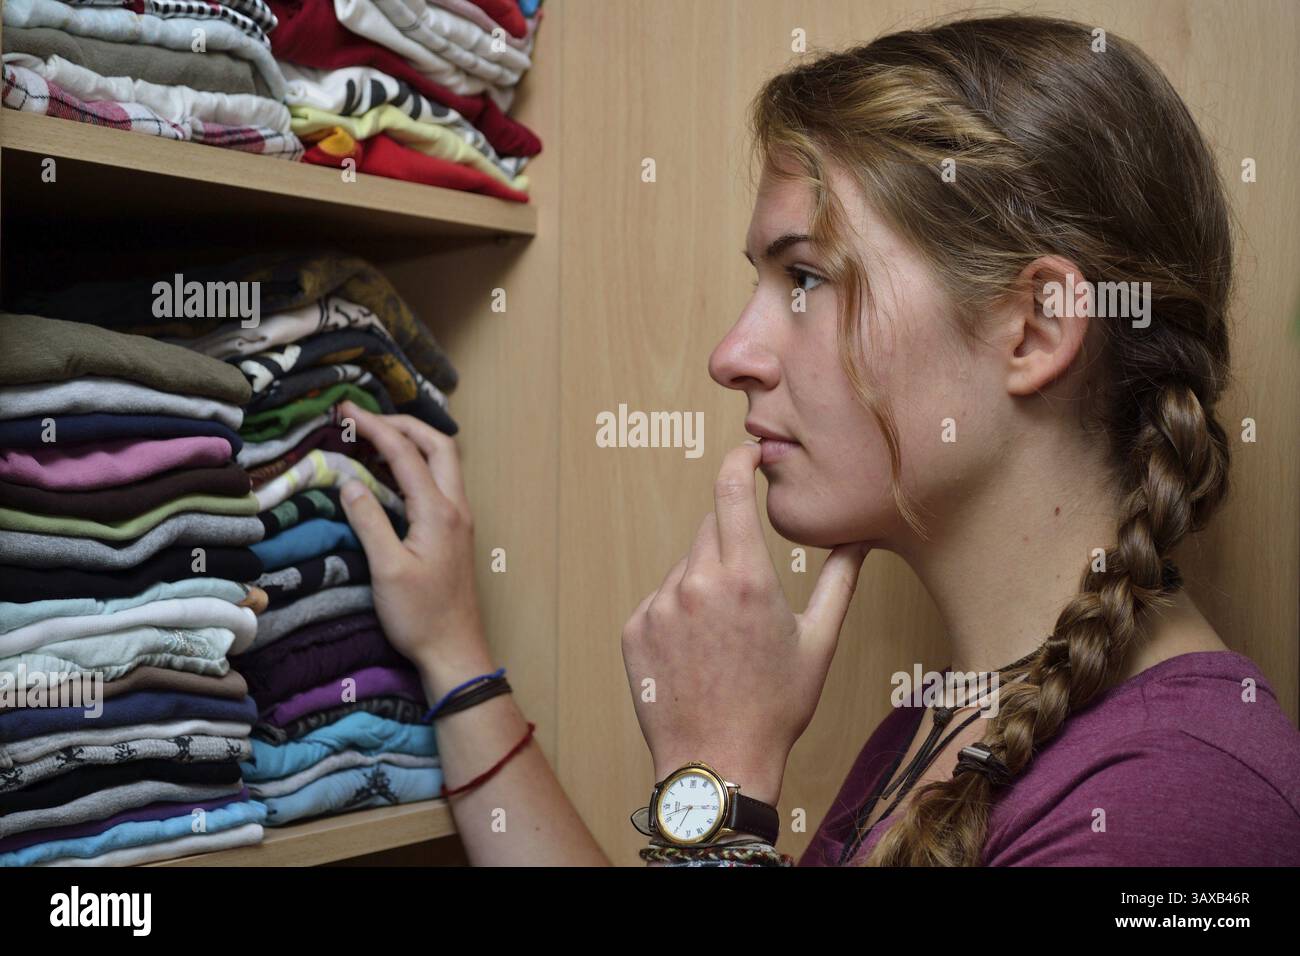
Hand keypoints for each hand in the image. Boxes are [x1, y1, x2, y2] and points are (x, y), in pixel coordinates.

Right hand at [335, 400, 489, 688]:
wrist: (455, 650)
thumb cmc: (420, 616)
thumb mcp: (387, 569)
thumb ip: (369, 521)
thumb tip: (349, 481)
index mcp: (439, 512)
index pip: (405, 453)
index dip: (374, 427)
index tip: (344, 411)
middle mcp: (455, 508)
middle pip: (437, 445)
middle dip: (402, 424)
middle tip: (365, 419)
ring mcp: (459, 520)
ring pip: (442, 464)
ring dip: (411, 444)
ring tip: (373, 438)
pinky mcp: (454, 532)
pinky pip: (438, 484)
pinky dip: (415, 467)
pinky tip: (389, 475)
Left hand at [620, 442, 870, 804]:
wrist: (717, 763)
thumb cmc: (775, 707)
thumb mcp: (819, 642)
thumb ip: (840, 580)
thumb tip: (858, 538)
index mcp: (746, 579)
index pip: (730, 492)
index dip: (737, 463)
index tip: (745, 454)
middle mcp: (696, 583)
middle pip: (710, 529)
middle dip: (731, 542)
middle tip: (750, 592)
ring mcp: (659, 606)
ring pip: (684, 568)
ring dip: (704, 583)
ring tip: (724, 640)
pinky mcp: (634, 628)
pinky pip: (660, 600)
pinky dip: (677, 612)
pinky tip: (696, 653)